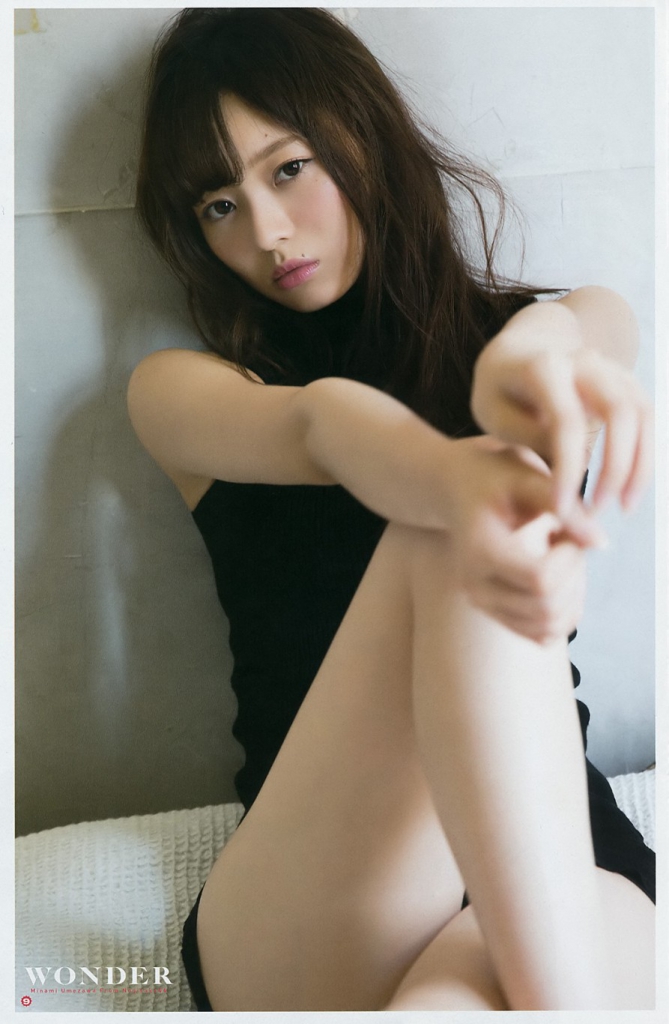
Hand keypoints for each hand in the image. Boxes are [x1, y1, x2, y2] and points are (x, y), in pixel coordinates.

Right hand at [446, 436, 596, 643]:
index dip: (570, 558)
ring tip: (562, 558)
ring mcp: (483, 604)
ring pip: (550, 628)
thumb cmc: (493, 477)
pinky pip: (543, 635)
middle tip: (569, 540)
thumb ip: (565, 507)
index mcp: (481, 552)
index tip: (567, 527)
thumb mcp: (526, 477)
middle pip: (548, 608)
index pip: (541, 581)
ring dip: (573, 595)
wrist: (455, 488)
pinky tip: (557, 576)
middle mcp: (476, 586)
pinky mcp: (496, 613)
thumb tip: (602, 544)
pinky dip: (564, 612)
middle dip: (575, 575)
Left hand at [471, 332, 652, 519]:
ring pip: (642, 413)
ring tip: (624, 506)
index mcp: (543, 367)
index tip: (560, 509)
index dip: (567, 469)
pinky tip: (630, 487)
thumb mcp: (494, 414)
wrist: (520, 350)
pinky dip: (645, 453)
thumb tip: (575, 468)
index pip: (566, 421)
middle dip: (615, 467)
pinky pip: (647, 416)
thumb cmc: (500, 390)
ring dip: (640, 464)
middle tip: (597, 509)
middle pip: (619, 410)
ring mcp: (610, 367)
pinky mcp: (625, 381)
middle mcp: (584, 360)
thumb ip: (530, 436)